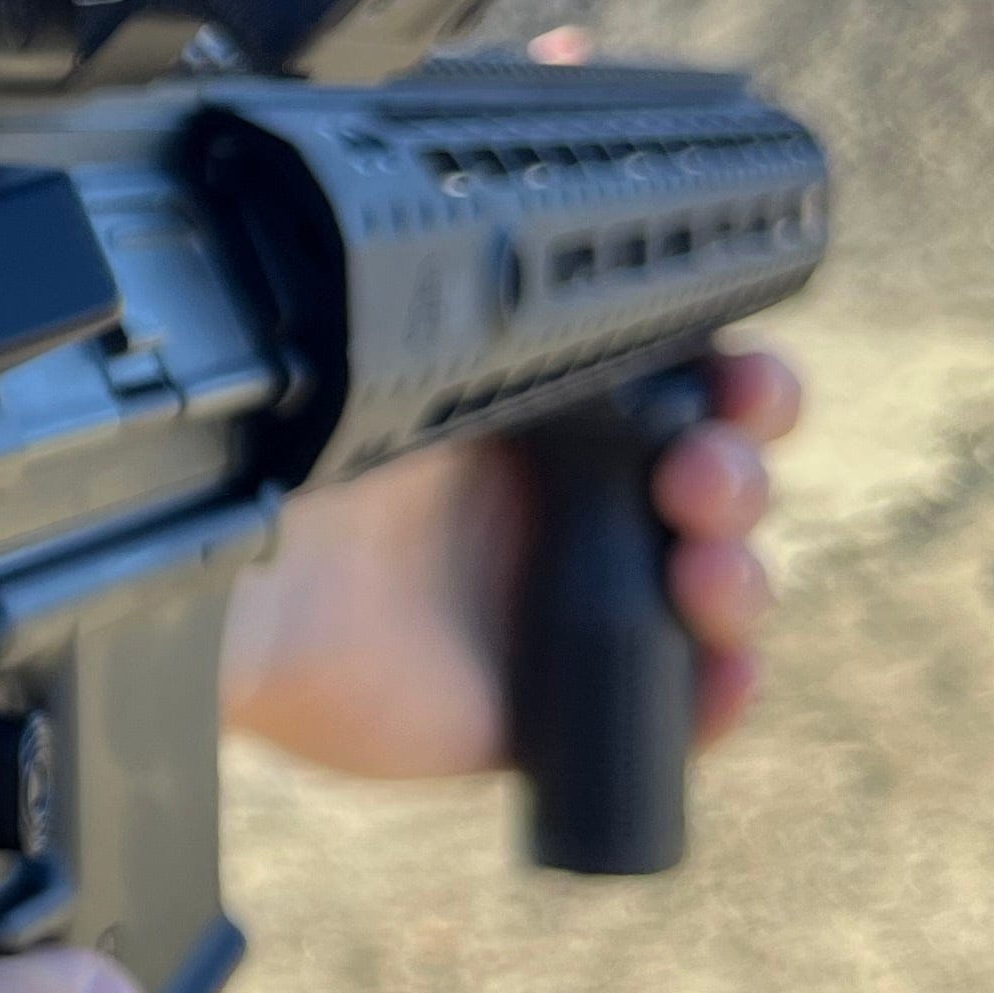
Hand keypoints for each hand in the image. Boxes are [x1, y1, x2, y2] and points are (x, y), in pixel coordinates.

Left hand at [217, 342, 801, 780]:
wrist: (248, 594)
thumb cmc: (303, 466)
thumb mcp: (405, 373)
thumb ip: (514, 340)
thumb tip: (608, 284)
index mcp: (540, 413)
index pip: (684, 388)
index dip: (741, 385)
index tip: (745, 384)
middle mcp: (561, 505)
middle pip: (717, 481)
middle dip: (739, 472)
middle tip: (700, 476)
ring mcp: (560, 606)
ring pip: (713, 588)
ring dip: (741, 577)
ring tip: (701, 571)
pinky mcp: (549, 708)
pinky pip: (675, 706)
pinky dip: (721, 692)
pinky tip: (723, 671)